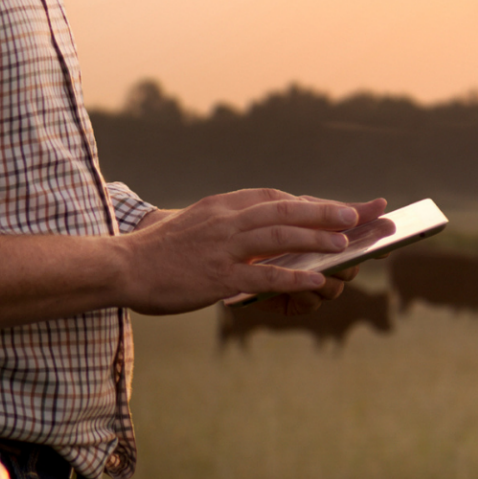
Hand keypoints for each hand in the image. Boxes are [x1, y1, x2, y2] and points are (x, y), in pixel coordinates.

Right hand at [118, 191, 385, 314]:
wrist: (120, 267)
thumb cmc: (157, 253)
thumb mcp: (193, 225)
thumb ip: (225, 226)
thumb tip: (257, 234)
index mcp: (221, 206)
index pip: (274, 198)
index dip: (307, 202)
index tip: (334, 206)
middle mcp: (226, 220)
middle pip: (285, 210)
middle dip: (324, 211)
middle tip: (357, 214)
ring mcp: (222, 247)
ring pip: (279, 236)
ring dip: (317, 238)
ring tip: (347, 244)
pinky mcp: (217, 276)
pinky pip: (263, 274)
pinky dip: (293, 275)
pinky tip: (317, 279)